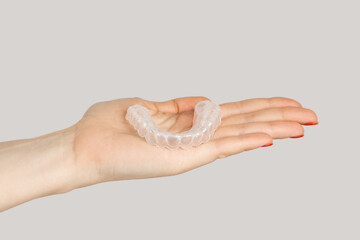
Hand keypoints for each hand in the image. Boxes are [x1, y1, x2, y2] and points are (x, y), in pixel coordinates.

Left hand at [73, 96, 317, 182]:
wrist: (83, 147)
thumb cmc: (108, 127)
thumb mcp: (146, 105)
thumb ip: (176, 104)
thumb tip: (201, 98)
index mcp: (187, 122)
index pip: (232, 112)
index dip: (261, 106)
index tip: (287, 101)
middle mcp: (194, 136)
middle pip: (244, 122)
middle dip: (279, 117)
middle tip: (311, 114)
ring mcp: (191, 149)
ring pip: (240, 134)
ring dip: (274, 128)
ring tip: (304, 124)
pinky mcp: (182, 158)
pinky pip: (220, 147)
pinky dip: (246, 141)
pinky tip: (271, 137)